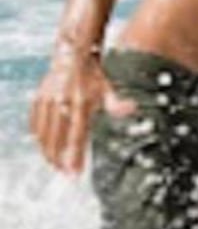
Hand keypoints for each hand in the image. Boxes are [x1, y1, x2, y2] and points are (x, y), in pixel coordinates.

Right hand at [30, 46, 132, 173]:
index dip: (74, 157)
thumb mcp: (107, 89)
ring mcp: (47, 101)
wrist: (73, 55)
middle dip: (59, 160)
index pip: (77, 137)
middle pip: (57, 140)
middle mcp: (62, 104)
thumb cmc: (94, 76)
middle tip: (63, 173)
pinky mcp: (39, 99)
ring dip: (47, 151)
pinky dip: (38, 137)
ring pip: (42, 134)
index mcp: (81, 104)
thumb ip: (116, 104)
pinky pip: (34, 123)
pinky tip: (43, 146)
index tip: (74, 173)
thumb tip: (132, 109)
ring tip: (54, 164)